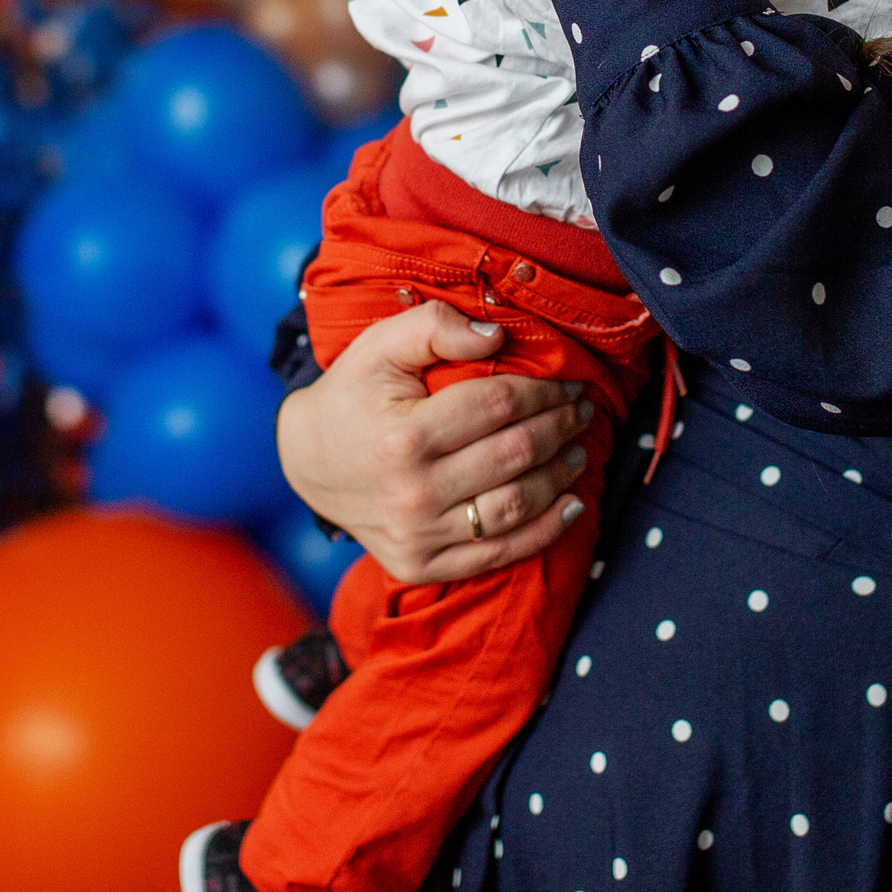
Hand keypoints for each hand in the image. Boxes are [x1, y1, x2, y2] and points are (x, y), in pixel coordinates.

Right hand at [275, 299, 593, 583]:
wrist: (308, 460)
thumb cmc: (354, 393)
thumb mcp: (381, 344)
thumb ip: (435, 327)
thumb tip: (497, 337)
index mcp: (405, 434)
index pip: (500, 406)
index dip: (545, 392)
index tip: (570, 382)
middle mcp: (413, 491)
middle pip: (515, 455)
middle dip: (561, 428)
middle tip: (583, 411)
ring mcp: (418, 535)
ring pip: (515, 507)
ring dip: (559, 476)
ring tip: (578, 451)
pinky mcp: (420, 564)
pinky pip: (496, 553)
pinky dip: (544, 532)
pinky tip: (570, 505)